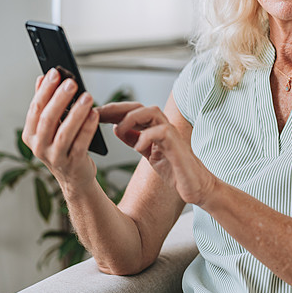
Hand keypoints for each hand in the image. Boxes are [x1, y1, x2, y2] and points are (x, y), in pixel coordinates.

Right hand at [21, 68, 99, 192]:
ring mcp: (55, 157)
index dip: (45, 90)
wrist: (75, 177)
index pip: (35, 109)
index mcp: (31, 135)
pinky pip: (81, 144)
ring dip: (76, 112)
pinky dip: (88, 128)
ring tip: (87, 96)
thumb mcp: (50, 126)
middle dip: (59, 98)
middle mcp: (39, 147)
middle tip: (71, 82)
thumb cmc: (63, 146)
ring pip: (64, 132)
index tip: (54, 72)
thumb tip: (43, 77)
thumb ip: (46, 103)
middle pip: (48, 119)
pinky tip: (94, 114)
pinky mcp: (73, 164)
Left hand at [97, 102, 216, 205]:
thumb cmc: (175, 169)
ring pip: (151, 112)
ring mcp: (172, 134)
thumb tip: (117, 128)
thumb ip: (136, 139)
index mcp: (155, 127)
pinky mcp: (177, 146)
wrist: (196, 186)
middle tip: (98, 114)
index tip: (94, 113)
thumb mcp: (149, 153)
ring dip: (131, 118)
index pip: (132, 111)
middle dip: (117, 108)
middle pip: (139, 106)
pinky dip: (146, 136)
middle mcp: (163, 126)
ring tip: (119, 129)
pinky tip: (137, 146)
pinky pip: (161, 132)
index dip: (113, 111)